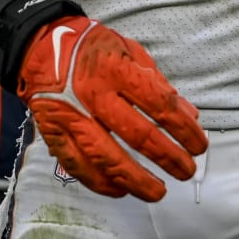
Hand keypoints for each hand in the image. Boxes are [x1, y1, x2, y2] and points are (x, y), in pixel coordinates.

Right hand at [18, 17, 206, 201]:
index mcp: (115, 69)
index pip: (158, 104)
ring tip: (157, 191)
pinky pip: (77, 164)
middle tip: (186, 171)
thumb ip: (158, 83)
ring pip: (106, 156)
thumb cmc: (91, 49)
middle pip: (136, 135)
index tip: (199, 145)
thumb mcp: (129, 51)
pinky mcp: (53, 132)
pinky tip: (120, 190)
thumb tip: (189, 115)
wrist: (40, 46)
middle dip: (167, 158)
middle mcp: (92, 93)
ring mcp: (70, 115)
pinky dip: (100, 182)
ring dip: (136, 179)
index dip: (183, 129)